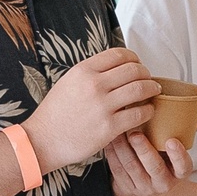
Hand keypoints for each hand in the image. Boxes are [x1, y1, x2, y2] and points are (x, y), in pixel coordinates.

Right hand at [27, 45, 159, 168]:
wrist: (42, 140)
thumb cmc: (55, 114)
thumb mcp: (68, 82)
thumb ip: (90, 73)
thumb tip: (114, 68)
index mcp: (83, 71)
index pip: (119, 55)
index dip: (134, 58)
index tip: (138, 65)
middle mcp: (94, 85)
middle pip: (134, 70)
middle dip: (146, 73)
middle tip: (148, 79)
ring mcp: (103, 106)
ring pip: (140, 89)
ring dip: (152, 88)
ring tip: (154, 91)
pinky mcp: (110, 127)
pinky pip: (139, 113)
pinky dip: (148, 110)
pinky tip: (148, 111)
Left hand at [103, 130, 188, 195]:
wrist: (140, 189)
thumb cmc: (159, 164)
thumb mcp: (174, 154)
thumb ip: (184, 134)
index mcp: (178, 173)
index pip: (183, 166)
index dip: (178, 155)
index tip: (172, 141)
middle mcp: (162, 182)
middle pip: (154, 167)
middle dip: (144, 150)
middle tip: (136, 134)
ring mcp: (142, 186)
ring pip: (131, 166)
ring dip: (123, 147)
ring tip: (118, 131)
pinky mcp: (125, 186)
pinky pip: (117, 168)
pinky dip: (112, 151)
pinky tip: (110, 139)